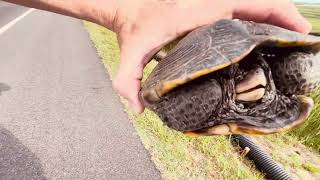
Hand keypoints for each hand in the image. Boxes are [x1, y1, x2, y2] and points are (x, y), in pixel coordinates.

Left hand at [111, 0, 310, 112]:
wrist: (128, 10)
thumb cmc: (133, 29)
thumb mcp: (130, 54)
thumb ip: (128, 80)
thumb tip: (139, 108)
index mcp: (198, 12)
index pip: (246, 6)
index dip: (276, 14)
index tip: (298, 31)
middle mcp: (209, 4)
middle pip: (257, 3)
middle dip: (284, 18)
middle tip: (303, 39)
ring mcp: (211, 5)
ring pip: (253, 5)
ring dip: (276, 17)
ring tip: (294, 37)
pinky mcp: (210, 10)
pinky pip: (242, 9)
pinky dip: (261, 17)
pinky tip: (269, 34)